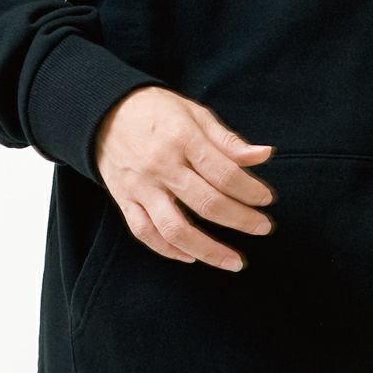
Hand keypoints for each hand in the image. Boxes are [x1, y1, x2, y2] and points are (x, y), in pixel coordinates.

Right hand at [93, 85, 275, 271]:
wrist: (104, 113)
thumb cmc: (157, 111)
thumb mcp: (195, 114)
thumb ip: (228, 140)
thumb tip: (265, 155)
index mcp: (183, 139)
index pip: (224, 173)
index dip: (251, 190)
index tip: (267, 199)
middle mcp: (162, 166)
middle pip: (207, 203)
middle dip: (241, 220)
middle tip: (263, 228)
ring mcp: (141, 187)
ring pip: (175, 229)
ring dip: (209, 250)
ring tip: (235, 261)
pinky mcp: (125, 201)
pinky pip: (145, 233)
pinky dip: (168, 250)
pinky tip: (192, 257)